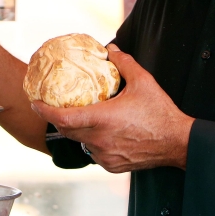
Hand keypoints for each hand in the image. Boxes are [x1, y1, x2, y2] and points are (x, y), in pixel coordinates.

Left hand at [32, 45, 194, 171]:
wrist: (178, 144)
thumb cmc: (161, 114)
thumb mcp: (143, 82)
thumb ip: (124, 63)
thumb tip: (111, 50)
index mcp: (102, 120)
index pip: (63, 117)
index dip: (45, 110)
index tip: (35, 102)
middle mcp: (99, 140)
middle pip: (67, 130)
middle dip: (57, 118)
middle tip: (53, 107)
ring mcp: (104, 155)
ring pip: (80, 142)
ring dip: (76, 131)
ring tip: (80, 117)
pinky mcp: (112, 165)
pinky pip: (93, 153)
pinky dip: (91, 142)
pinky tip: (99, 133)